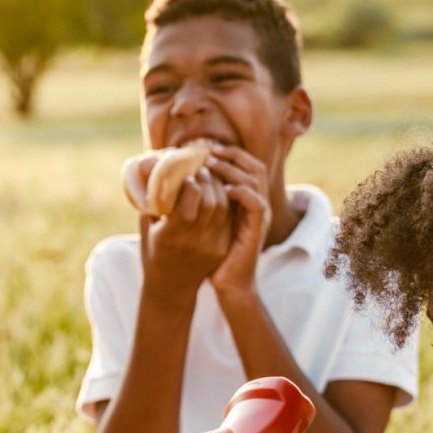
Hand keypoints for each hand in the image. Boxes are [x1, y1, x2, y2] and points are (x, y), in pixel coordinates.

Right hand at [141, 166, 232, 298]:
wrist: (171, 288)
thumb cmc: (153, 251)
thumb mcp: (147, 224)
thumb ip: (150, 195)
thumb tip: (148, 161)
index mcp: (171, 233)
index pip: (192, 197)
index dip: (191, 181)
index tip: (185, 174)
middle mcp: (194, 240)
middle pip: (211, 200)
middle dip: (207, 179)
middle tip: (201, 168)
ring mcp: (211, 245)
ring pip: (223, 207)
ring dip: (218, 187)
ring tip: (209, 178)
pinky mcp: (221, 248)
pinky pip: (228, 218)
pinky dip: (224, 201)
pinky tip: (217, 192)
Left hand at [204, 144, 270, 298]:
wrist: (229, 284)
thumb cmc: (212, 256)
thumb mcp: (205, 223)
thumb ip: (199, 202)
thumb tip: (172, 185)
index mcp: (246, 200)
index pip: (246, 165)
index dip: (230, 153)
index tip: (206, 148)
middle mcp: (257, 203)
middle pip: (255, 166)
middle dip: (232, 154)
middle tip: (209, 151)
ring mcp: (260, 216)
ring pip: (254, 179)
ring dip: (232, 169)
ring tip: (211, 165)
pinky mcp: (258, 228)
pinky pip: (256, 202)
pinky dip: (240, 192)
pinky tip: (223, 190)